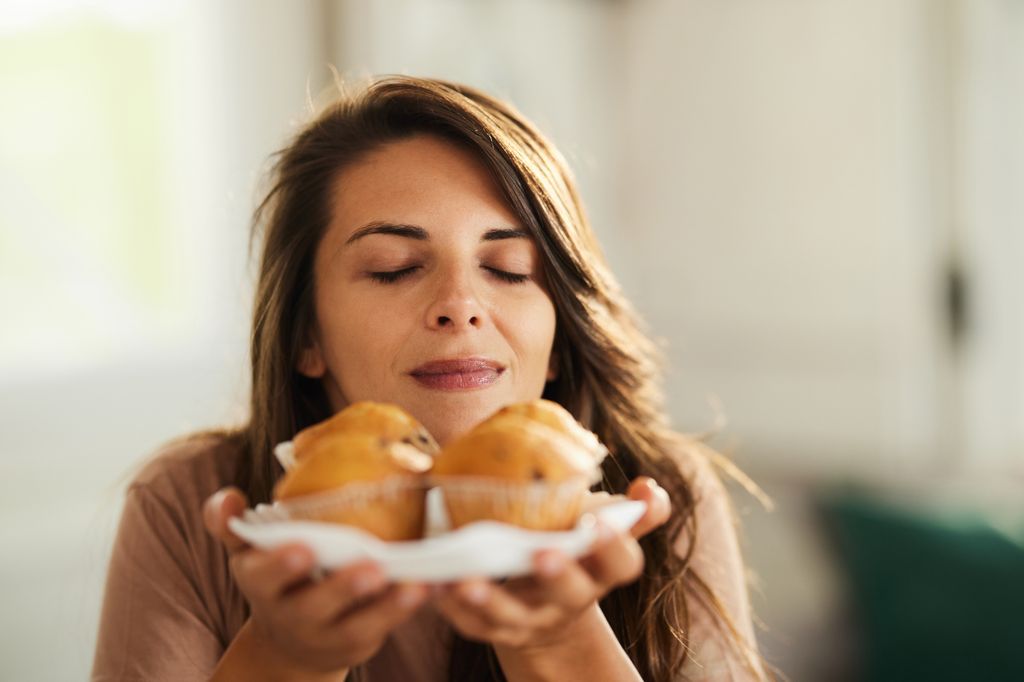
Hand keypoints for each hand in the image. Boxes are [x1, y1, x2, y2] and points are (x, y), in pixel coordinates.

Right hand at [203, 488, 427, 673]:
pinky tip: (431, 587)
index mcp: (260, 581)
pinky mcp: (356, 643)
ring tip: (415, 584)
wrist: (291, 640)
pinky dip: (406, 610)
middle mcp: (289, 612)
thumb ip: (230, 522)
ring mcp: (324, 633)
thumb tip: (228, 499)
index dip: (279, 565)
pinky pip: (382, 629)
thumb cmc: (276, 576)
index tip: (302, 549)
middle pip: (312, 605)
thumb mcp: (247, 550)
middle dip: (341, 588)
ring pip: (355, 624)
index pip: (262, 575)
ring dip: (386, 606)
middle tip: (370, 567)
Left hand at [431, 477, 670, 651]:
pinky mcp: (495, 628)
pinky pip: (473, 624)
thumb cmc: (575, 553)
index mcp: (601, 572)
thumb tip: (648, 488)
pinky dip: (453, 607)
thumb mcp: (603, 533)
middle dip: (558, 575)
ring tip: (466, 578)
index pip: (622, 565)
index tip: (597, 522)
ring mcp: (532, 619)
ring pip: (513, 616)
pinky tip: (436, 584)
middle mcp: (571, 600)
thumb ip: (632, 512)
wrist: (546, 608)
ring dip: (489, 599)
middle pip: (571, 593)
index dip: (614, 546)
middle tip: (543, 554)